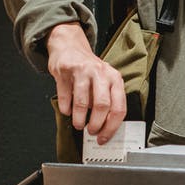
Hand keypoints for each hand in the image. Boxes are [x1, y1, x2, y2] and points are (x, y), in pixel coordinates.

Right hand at [46, 22, 125, 144]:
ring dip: (80, 119)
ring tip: (79, 125)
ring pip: (83, 103)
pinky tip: (67, 111)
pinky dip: (66, 108)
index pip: (119, 108)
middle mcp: (101, 73)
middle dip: (96, 124)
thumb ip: (108, 101)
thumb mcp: (106, 81)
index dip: (111, 127)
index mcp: (115, 79)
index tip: (104, 137)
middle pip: (102, 106)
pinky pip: (65, 96)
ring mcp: (83, 71)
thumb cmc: (90, 70)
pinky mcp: (65, 71)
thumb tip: (105, 127)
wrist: (70, 47)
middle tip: (91, 131)